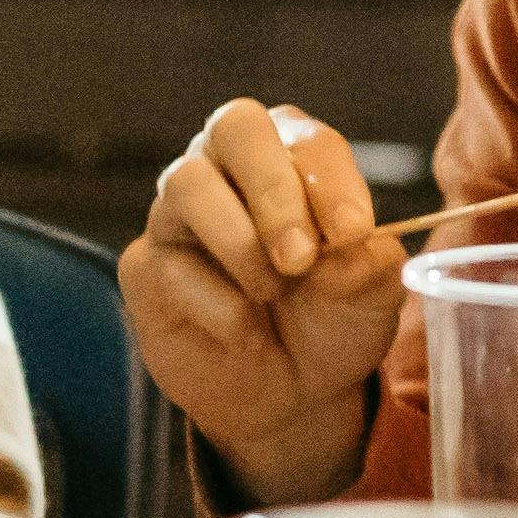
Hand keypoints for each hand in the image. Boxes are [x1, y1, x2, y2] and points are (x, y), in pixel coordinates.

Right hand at [126, 99, 409, 506]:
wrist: (293, 390)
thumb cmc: (332, 320)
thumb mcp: (372, 295)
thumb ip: (369, 263)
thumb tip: (346, 250)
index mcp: (292, 157)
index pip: (305, 140)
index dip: (330, 181)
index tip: (353, 233)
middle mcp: (229, 168)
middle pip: (234, 127)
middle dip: (273, 189)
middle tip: (301, 256)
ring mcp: (179, 213)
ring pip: (187, 183)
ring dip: (240, 242)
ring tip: (272, 291)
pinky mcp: (145, 267)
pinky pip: (167, 266)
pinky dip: (218, 306)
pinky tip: (243, 332)